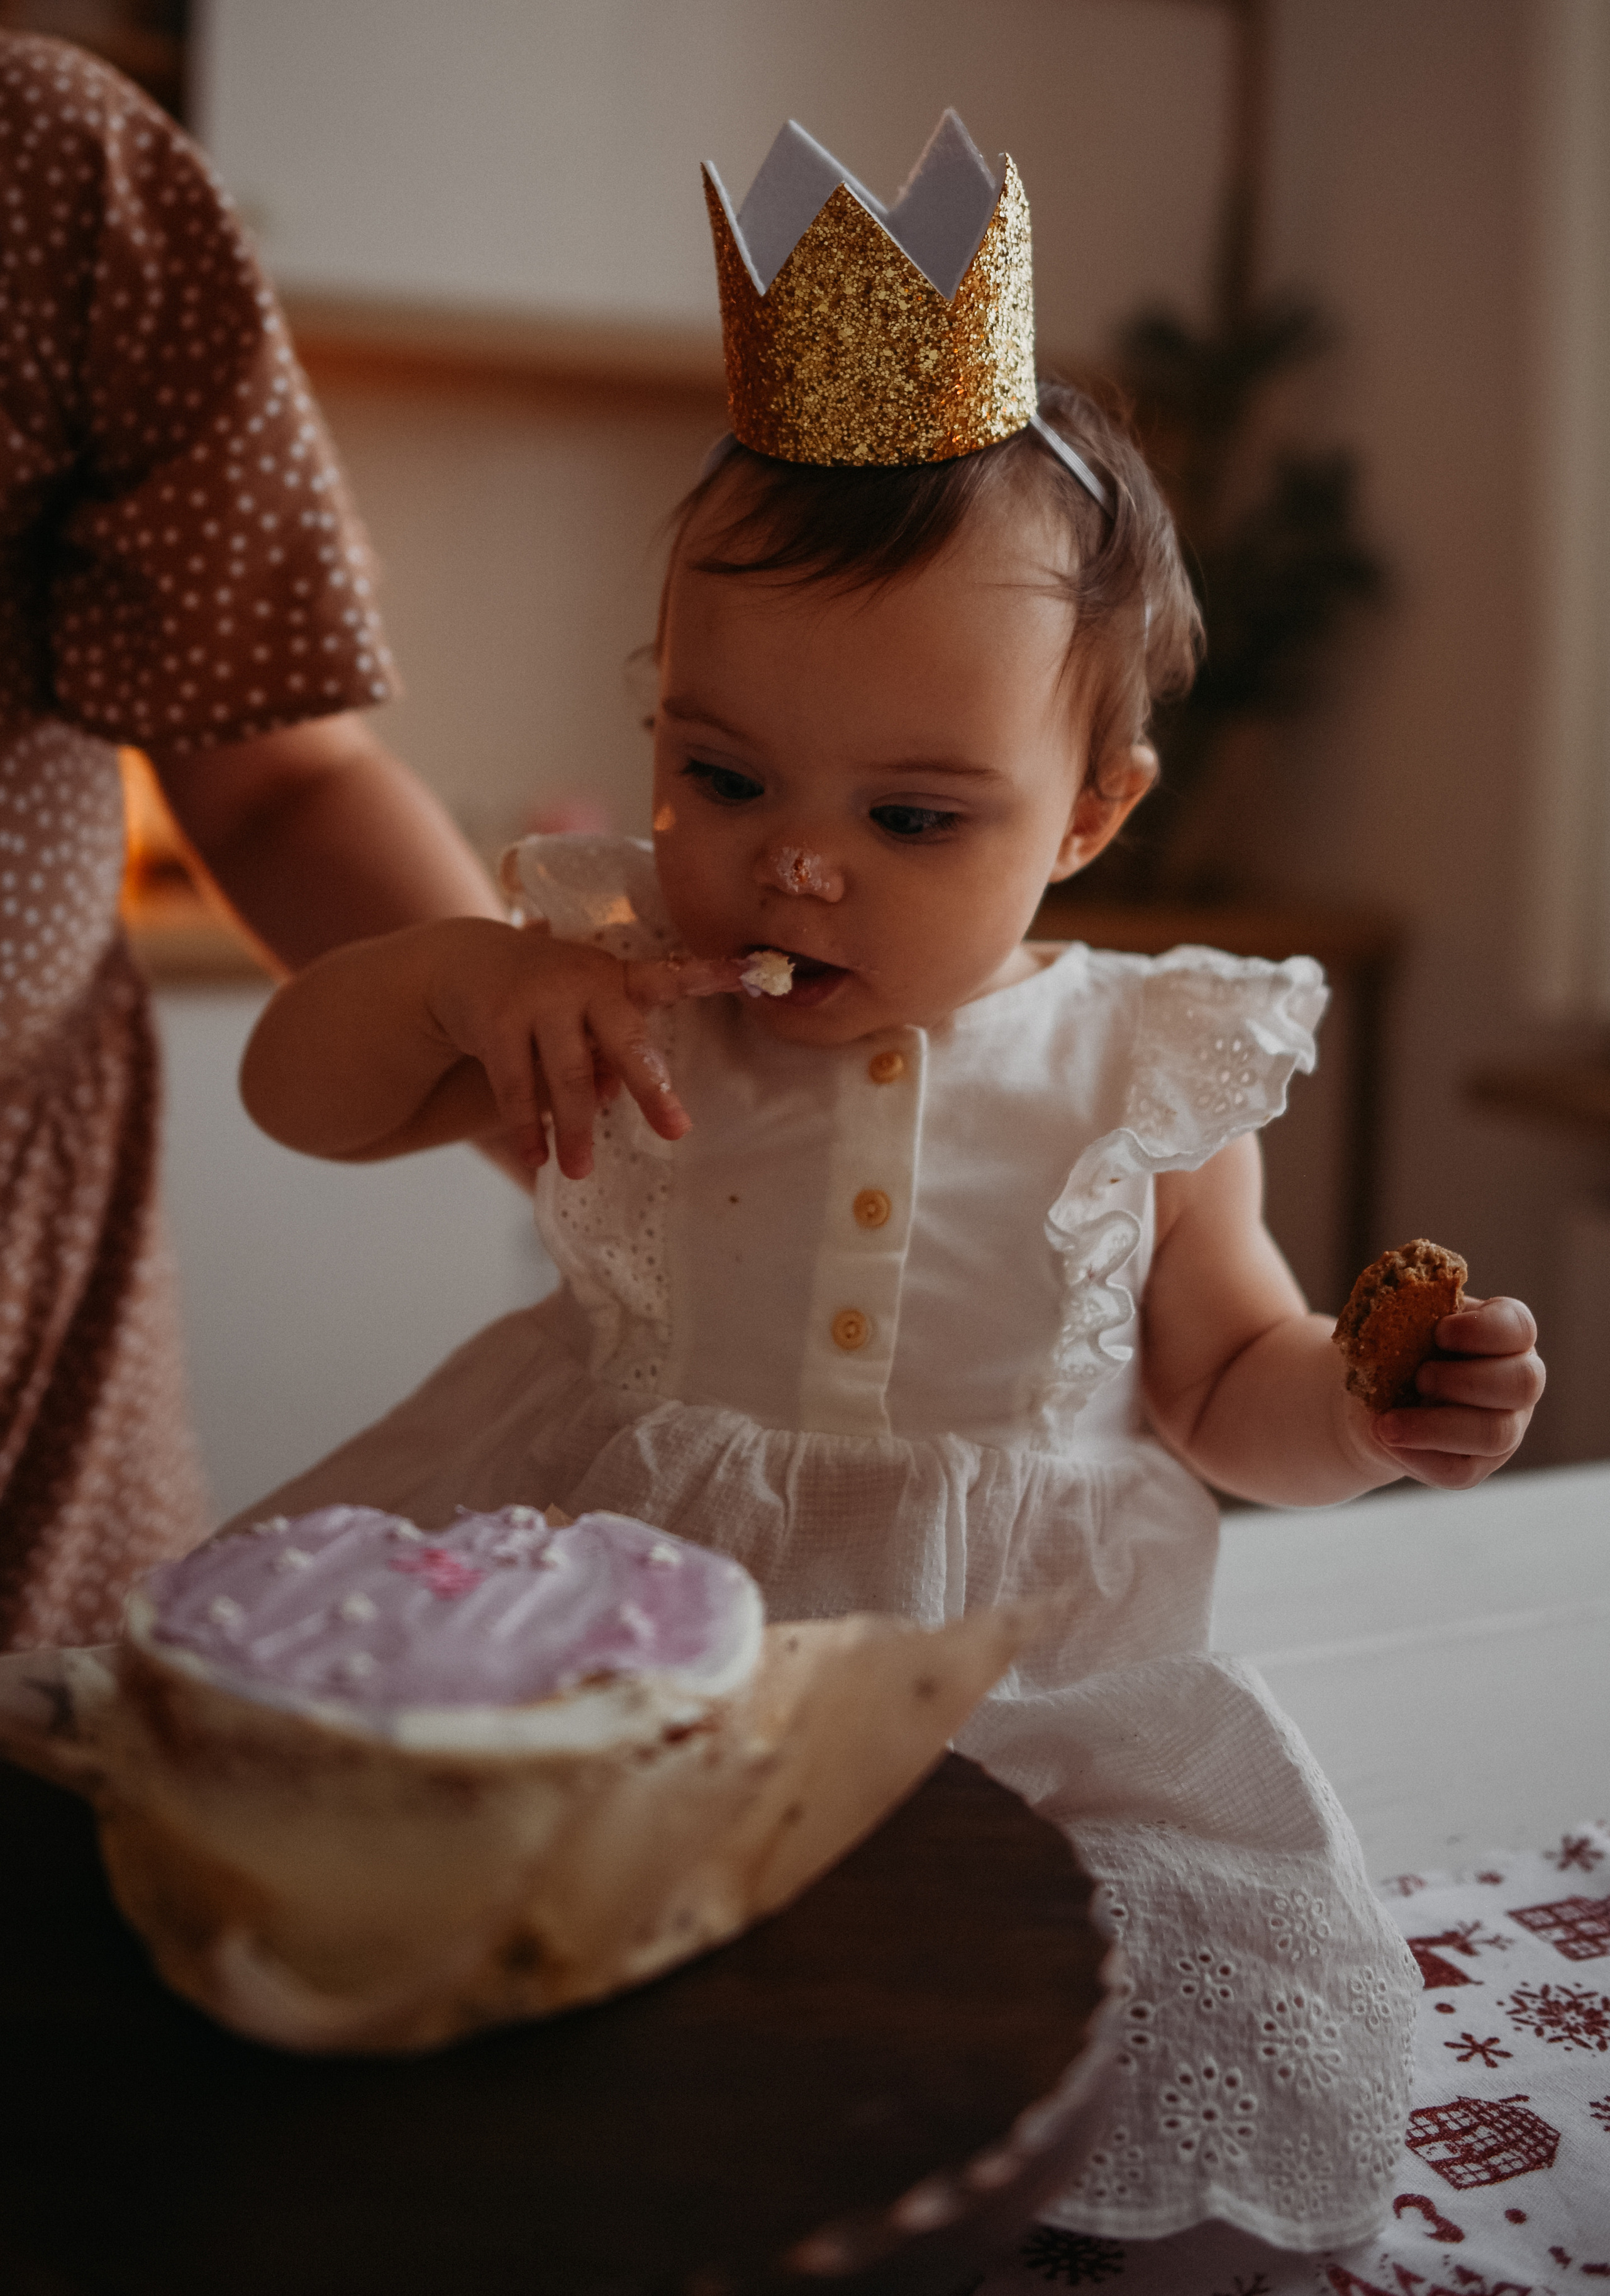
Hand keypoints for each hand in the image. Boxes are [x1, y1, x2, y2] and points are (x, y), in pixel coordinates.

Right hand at [422, 920, 742, 1178]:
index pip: (671, 976)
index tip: (753, 971)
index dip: (710, 974)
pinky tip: (534, 1155)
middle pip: (626, 1042)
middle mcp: (585, 983)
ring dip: (575, 1128)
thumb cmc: (547, 998)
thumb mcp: (585, 1014)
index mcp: (617, 979)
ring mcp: (539, 999)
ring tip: (579, 1170)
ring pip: (568, 1075)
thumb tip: (609, 1098)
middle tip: (675, 1131)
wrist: (465, 961)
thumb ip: (607, 1053)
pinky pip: (516, 1085)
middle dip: (652, 1090)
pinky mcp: (497, 1021)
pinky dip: (526, 1126)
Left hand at [1366, 1296, 1544, 1488]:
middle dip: (1464, 1380)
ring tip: (1387, 1422)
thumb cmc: (1395, 1351)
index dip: (1482, 1330)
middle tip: (1418, 1378)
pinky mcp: (1477, 1466)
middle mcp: (1516, 1383)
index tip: (1438, 1332)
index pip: (1519, 1328)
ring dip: (1435, 1425)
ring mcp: (1504, 1429)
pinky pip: (1459, 1471)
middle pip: (1523, 1384)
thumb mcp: (1401, 1326)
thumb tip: (1391, 1305)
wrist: (1371, 1401)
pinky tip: (1387, 1440)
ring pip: (1495, 1433)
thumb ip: (1407, 1313)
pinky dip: (1417, 1456)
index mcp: (1503, 1337)